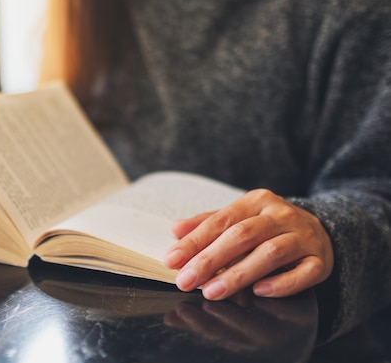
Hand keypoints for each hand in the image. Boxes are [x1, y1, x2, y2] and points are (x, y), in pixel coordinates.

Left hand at [163, 189, 333, 299]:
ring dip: (238, 275)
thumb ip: (208, 223)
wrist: (321, 231)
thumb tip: (175, 229)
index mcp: (257, 201)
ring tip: (212, 292)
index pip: (220, 221)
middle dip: (210, 260)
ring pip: (270, 253)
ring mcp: (304, 237)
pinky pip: (304, 273)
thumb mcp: (239, 218)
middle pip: (242, 236)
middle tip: (185, 281)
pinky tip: (259, 292)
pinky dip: (281, 283)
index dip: (194, 241)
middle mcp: (281, 215)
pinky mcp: (320, 260)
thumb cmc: (268, 227)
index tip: (171, 260)